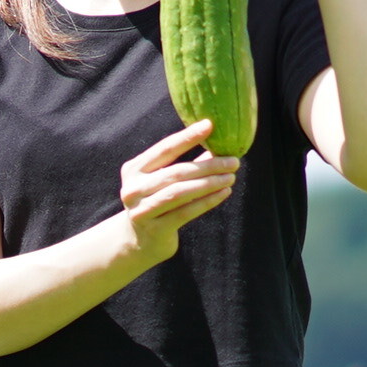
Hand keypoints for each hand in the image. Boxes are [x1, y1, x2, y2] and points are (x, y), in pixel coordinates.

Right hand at [114, 119, 240, 262]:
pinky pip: (186, 212)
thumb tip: (219, 145)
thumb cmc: (158, 202)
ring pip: (181, 192)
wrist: (140, 241)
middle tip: (233, 161)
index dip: (188, 136)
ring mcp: (142, 210)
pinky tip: (224, 193)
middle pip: (176, 172)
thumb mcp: (164, 181)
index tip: (209, 125)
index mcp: (134, 169)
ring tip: (231, 177)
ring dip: (209, 183)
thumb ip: (187, 165)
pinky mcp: (154, 229)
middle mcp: (133, 188)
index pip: (164, 148)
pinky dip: (207, 201)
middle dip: (208, 165)